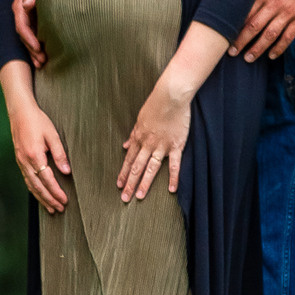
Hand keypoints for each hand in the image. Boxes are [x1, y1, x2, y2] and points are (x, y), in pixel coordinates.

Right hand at [7, 98, 70, 212]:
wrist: (19, 111)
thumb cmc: (36, 120)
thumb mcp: (52, 135)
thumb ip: (60, 154)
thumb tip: (66, 171)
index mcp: (35, 155)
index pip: (47, 180)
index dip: (56, 192)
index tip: (64, 201)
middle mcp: (25, 162)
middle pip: (38, 187)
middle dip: (49, 200)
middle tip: (59, 209)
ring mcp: (20, 162)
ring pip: (31, 186)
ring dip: (41, 198)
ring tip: (50, 208)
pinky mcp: (19, 160)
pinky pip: (27, 180)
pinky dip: (34, 190)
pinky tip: (39, 194)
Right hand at [12, 0, 44, 67]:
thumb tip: (27, 5)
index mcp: (19, 5)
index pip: (21, 26)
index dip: (29, 38)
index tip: (38, 48)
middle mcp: (21, 13)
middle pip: (23, 36)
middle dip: (31, 50)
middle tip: (42, 62)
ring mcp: (27, 16)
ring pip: (28, 37)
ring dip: (34, 51)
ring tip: (42, 63)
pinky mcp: (34, 18)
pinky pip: (34, 33)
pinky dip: (37, 45)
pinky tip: (44, 55)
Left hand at [119, 84, 190, 200]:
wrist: (170, 96)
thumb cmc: (156, 104)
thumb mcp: (140, 119)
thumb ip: (133, 134)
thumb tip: (125, 145)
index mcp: (139, 137)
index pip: (129, 159)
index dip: (123, 173)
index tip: (119, 185)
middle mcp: (148, 144)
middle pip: (137, 167)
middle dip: (130, 183)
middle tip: (125, 198)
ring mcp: (162, 146)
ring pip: (151, 168)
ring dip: (144, 183)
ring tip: (139, 196)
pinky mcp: (176, 145)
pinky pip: (174, 164)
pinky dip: (173, 177)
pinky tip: (172, 189)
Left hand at [232, 0, 294, 61]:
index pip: (245, 13)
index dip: (234, 25)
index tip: (225, 34)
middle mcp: (274, 5)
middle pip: (254, 27)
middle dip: (241, 41)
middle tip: (232, 51)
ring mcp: (288, 13)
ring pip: (270, 35)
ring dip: (258, 48)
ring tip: (248, 58)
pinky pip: (288, 36)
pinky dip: (280, 48)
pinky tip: (272, 55)